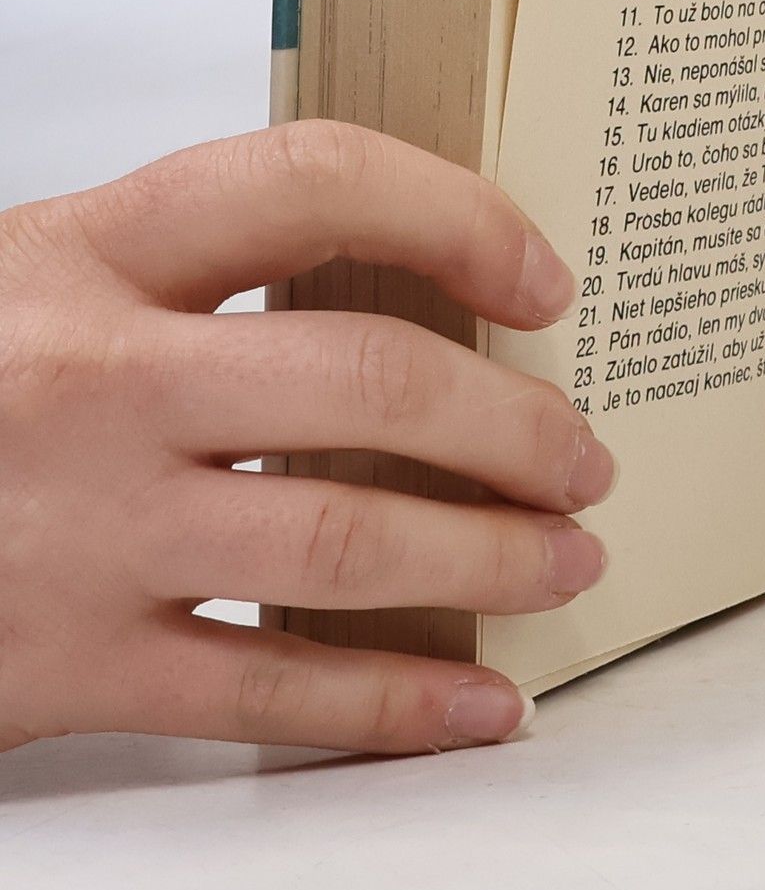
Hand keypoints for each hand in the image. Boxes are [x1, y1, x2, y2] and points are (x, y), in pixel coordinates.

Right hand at [0, 122, 616, 754]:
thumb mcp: (47, 278)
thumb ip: (200, 268)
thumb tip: (417, 279)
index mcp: (89, 252)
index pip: (315, 182)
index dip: (458, 216)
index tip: (542, 278)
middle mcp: (93, 381)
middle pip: (368, 382)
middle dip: (515, 426)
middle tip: (584, 455)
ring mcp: (79, 529)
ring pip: (343, 544)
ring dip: (490, 561)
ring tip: (567, 562)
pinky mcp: (57, 668)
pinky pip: (263, 695)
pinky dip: (390, 707)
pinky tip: (476, 706)